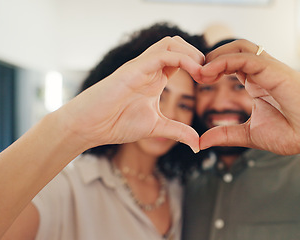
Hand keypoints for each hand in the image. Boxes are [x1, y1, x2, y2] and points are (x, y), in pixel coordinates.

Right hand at [57, 36, 203, 151]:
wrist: (88, 127)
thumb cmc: (115, 123)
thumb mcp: (156, 127)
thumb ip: (178, 131)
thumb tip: (197, 144)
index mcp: (155, 77)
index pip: (181, 58)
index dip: (199, 65)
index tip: (211, 82)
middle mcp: (149, 68)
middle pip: (178, 44)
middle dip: (198, 55)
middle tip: (209, 76)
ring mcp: (141, 66)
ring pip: (171, 43)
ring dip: (192, 54)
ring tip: (203, 74)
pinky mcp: (133, 68)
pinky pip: (162, 54)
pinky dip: (182, 59)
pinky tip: (194, 73)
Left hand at [197, 39, 299, 154]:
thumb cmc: (294, 133)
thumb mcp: (250, 134)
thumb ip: (226, 134)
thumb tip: (201, 142)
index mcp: (257, 83)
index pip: (231, 64)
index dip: (211, 68)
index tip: (196, 80)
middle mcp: (262, 73)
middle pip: (233, 50)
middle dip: (210, 58)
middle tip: (194, 73)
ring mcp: (270, 70)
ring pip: (240, 47)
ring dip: (217, 56)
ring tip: (200, 72)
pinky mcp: (276, 71)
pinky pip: (248, 57)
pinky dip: (227, 61)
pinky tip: (211, 72)